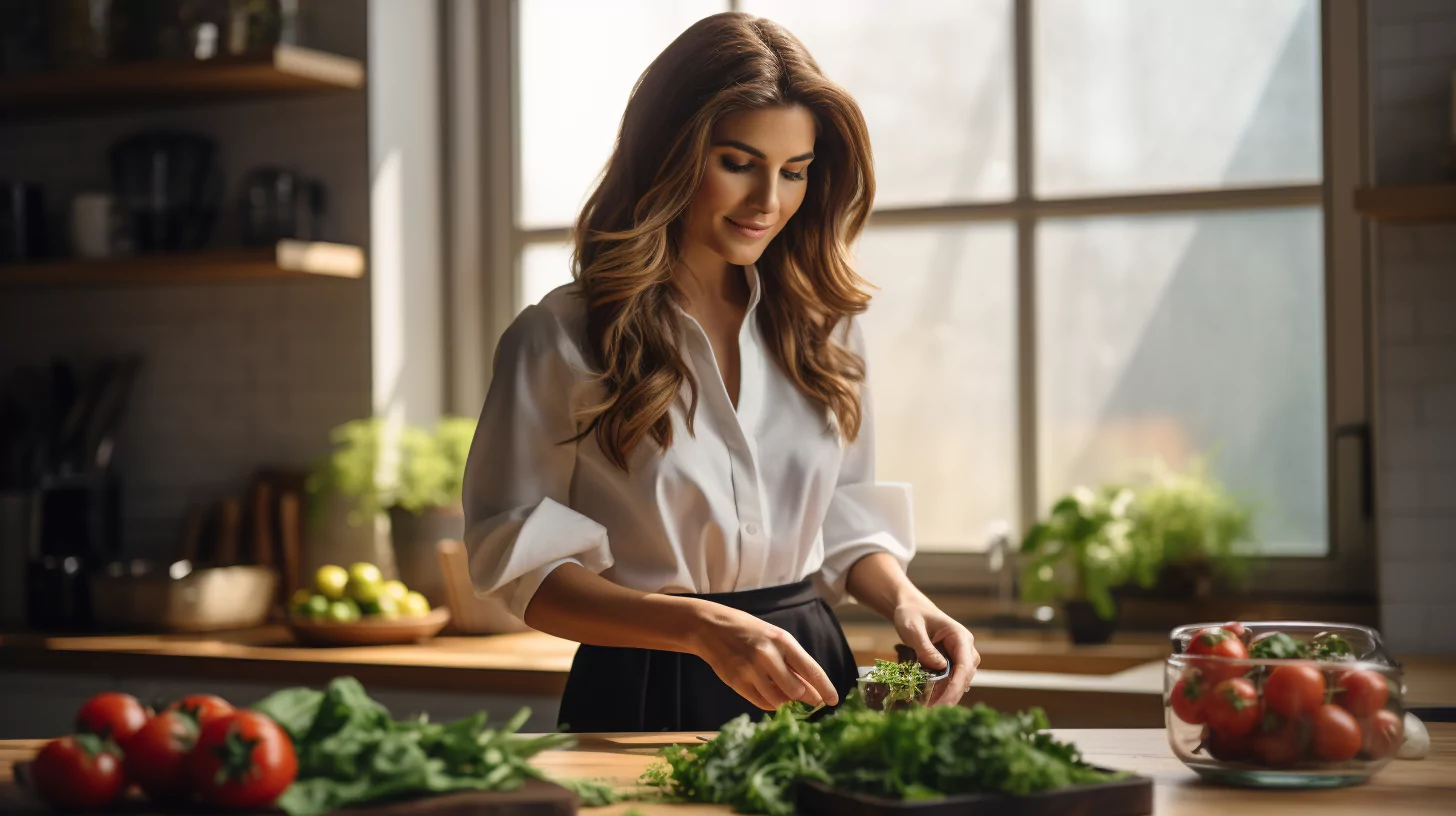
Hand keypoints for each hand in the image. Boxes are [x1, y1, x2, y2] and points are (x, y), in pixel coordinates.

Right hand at [687, 601, 840, 710]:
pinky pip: (762, 703)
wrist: (710, 627)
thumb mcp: (774, 638)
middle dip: (806, 698)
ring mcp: (750, 670)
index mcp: (782, 640)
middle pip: (797, 691)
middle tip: (810, 700)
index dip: (825, 688)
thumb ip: (793, 662)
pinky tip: (772, 695)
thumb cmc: (749, 631)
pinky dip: (771, 704)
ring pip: (779, 700)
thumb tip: (814, 691)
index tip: (834, 701)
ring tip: (785, 693)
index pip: (811, 670)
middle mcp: (767, 655)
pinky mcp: (737, 682)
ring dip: (786, 702)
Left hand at [892, 601, 979, 705]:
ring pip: (961, 679)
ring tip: (929, 706)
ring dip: (948, 693)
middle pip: (966, 675)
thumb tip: (940, 668)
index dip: (957, 684)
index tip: (946, 700)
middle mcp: (965, 646)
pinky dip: (943, 689)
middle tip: (933, 708)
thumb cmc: (911, 615)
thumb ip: (925, 647)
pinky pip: (952, 679)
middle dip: (952, 693)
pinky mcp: (952, 662)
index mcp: (959, 636)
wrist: (911, 609)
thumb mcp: (913, 629)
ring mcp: (960, 655)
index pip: (965, 663)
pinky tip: (930, 699)